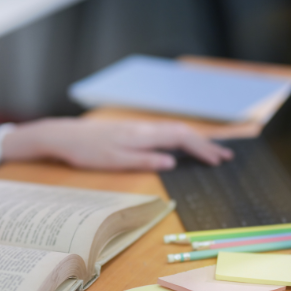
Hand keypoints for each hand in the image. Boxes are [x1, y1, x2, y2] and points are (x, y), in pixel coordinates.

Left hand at [1, 119, 232, 170]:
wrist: (65, 136)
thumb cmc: (87, 152)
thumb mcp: (115, 161)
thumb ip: (144, 160)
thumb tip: (172, 162)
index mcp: (143, 135)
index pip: (181, 138)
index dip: (202, 148)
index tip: (219, 160)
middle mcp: (144, 128)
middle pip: (182, 132)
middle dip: (205, 144)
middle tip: (225, 157)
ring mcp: (138, 127)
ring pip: (174, 130)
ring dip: (194, 140)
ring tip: (210, 152)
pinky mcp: (132, 130)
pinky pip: (163, 132)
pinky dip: (180, 138)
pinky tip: (181, 146)